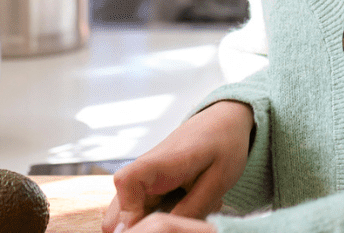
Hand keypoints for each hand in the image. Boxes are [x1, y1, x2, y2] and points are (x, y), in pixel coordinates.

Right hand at [101, 100, 253, 231]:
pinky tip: (186, 209)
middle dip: (143, 226)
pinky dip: (162, 218)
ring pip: (130, 216)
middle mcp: (144, 170)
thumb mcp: (218, 179)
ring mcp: (144, 180)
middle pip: (119, 208)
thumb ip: (192, 208)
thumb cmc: (224, 143)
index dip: (129, 211)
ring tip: (186, 213)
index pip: (126, 181)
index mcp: (161, 160)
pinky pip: (143, 212)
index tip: (150, 227)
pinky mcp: (148, 188)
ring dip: (155, 223)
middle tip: (177, 224)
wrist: (224, 121)